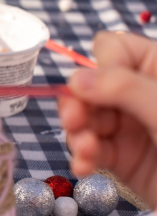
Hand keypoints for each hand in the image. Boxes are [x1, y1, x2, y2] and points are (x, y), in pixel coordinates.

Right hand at [59, 31, 156, 207]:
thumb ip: (125, 90)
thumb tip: (77, 79)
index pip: (115, 48)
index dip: (101, 65)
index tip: (96, 88)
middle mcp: (141, 95)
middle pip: (90, 84)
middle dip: (78, 103)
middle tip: (73, 120)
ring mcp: (130, 126)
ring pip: (84, 117)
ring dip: (77, 133)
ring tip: (84, 151)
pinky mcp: (122, 158)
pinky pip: (89, 148)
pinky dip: (82, 156)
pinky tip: (85, 167)